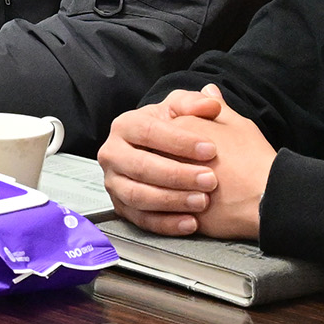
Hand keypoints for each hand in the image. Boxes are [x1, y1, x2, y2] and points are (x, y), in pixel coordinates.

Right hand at [100, 85, 275, 240]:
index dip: (180, 141)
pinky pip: (141, 219)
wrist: (169, 157)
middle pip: (140, 166)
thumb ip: (195, 103)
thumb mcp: (183, 111)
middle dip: (178, 175)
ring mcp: (115, 182)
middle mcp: (114, 153)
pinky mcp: (122, 206)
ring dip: (172, 201)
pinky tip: (189, 222)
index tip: (210, 148)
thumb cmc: (175, 133)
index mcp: (125, 126)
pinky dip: (166, 223)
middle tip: (209, 179)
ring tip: (202, 201)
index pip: (148, 132)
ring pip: (138, 195)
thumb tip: (210, 100)